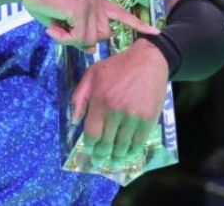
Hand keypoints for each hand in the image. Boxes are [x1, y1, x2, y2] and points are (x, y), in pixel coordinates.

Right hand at [21, 0, 158, 50]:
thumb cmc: (42, 1)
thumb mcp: (64, 21)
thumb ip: (80, 33)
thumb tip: (90, 49)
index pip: (121, 13)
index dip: (138, 24)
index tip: (155, 32)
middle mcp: (97, 0)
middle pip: (102, 35)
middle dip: (82, 39)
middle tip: (60, 31)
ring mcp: (91, 4)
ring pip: (90, 39)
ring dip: (71, 39)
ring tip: (54, 27)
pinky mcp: (81, 10)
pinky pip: (78, 38)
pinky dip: (64, 38)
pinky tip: (52, 28)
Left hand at [72, 39, 168, 168]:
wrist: (148, 61)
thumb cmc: (117, 66)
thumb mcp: (92, 74)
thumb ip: (79, 97)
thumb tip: (75, 121)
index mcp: (100, 100)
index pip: (91, 133)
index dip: (90, 145)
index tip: (89, 149)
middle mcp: (116, 111)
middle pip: (106, 143)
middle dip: (101, 155)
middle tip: (98, 161)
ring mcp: (133, 117)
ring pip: (122, 146)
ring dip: (116, 157)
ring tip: (112, 162)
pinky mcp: (148, 119)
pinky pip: (138, 142)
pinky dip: (132, 152)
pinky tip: (127, 154)